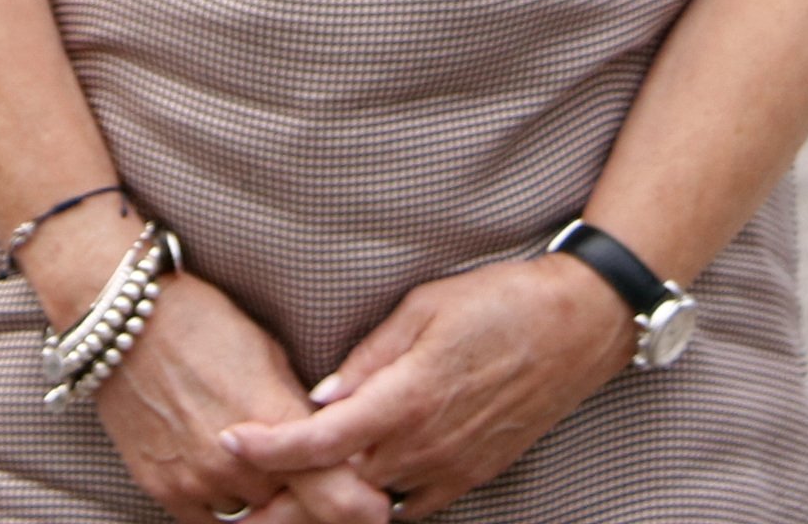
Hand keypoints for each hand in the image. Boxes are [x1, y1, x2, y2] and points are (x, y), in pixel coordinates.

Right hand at [23, 225, 388, 523]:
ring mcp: (198, 478)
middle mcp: (240, 461)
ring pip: (255, 518)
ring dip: (266, 501)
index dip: (365, 507)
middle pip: (298, 511)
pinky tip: (226, 478)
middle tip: (310, 478)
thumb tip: (334, 446)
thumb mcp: (269, 355)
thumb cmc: (201, 322)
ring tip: (262, 469)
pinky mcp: (164, 487)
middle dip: (310, 497)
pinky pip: (211, 521)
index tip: (373, 502)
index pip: (341, 497)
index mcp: (276, 421)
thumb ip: (301, 411)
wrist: (121, 317)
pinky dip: (225, 504)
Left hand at [217, 255, 631, 514]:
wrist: (577, 329)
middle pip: (341, 488)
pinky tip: (351, 491)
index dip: (271, 449)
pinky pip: (413, 504)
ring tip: (284, 498)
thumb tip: (320, 397)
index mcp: (406, 400)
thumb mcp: (421, 310)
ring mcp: (453, 467)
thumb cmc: (497, 304)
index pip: (322, 440)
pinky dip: (376, 502)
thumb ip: (367, 360)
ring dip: (331, 505)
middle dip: (288, 494)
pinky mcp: (474, 475)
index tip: (231, 442)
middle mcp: (427, 445)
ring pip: (375, 505)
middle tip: (240, 496)